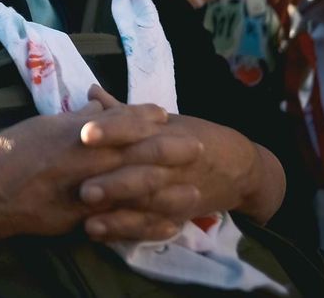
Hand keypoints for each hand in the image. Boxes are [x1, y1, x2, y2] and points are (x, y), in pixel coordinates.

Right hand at [0, 89, 196, 243]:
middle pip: (133, 154)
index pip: (116, 122)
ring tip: (194, 191)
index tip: (163, 113)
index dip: (142, 117)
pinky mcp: (78, 220)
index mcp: (72, 134)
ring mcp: (81, 193)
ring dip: (165, 191)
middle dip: (167, 150)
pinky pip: (119, 222)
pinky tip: (166, 226)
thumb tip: (99, 108)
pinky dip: (145, 224)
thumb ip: (72, 120)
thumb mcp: (41, 126)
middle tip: (196, 146)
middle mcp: (81, 161)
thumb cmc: (7, 153)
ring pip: (132, 191)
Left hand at [77, 87, 280, 236]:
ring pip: (147, 202)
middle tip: (83, 188)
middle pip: (143, 170)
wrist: (240, 168)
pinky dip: (125, 231)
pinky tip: (99, 233)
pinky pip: (151, 226)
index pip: (137, 128)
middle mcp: (171, 161)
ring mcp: (177, 191)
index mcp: (165, 131)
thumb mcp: (166, 121)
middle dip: (114, 180)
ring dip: (118, 212)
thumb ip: (125, 111)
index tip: (85, 134)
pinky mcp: (177, 216)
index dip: (112, 130)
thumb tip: (91, 90)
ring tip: (87, 217)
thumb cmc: (195, 136)